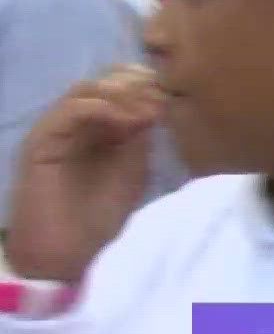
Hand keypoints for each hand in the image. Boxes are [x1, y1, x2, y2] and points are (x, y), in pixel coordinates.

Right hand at [4, 66, 162, 283]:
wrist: (65, 252)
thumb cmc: (100, 215)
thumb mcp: (134, 169)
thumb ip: (142, 136)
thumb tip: (158, 102)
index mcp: (101, 127)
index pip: (122, 86)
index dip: (148, 84)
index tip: (172, 96)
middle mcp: (77, 122)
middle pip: (104, 80)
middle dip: (136, 83)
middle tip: (159, 98)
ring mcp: (57, 128)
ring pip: (85, 89)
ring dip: (119, 93)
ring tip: (144, 112)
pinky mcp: (41, 141)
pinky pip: (67, 110)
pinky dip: (98, 107)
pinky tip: (123, 120)